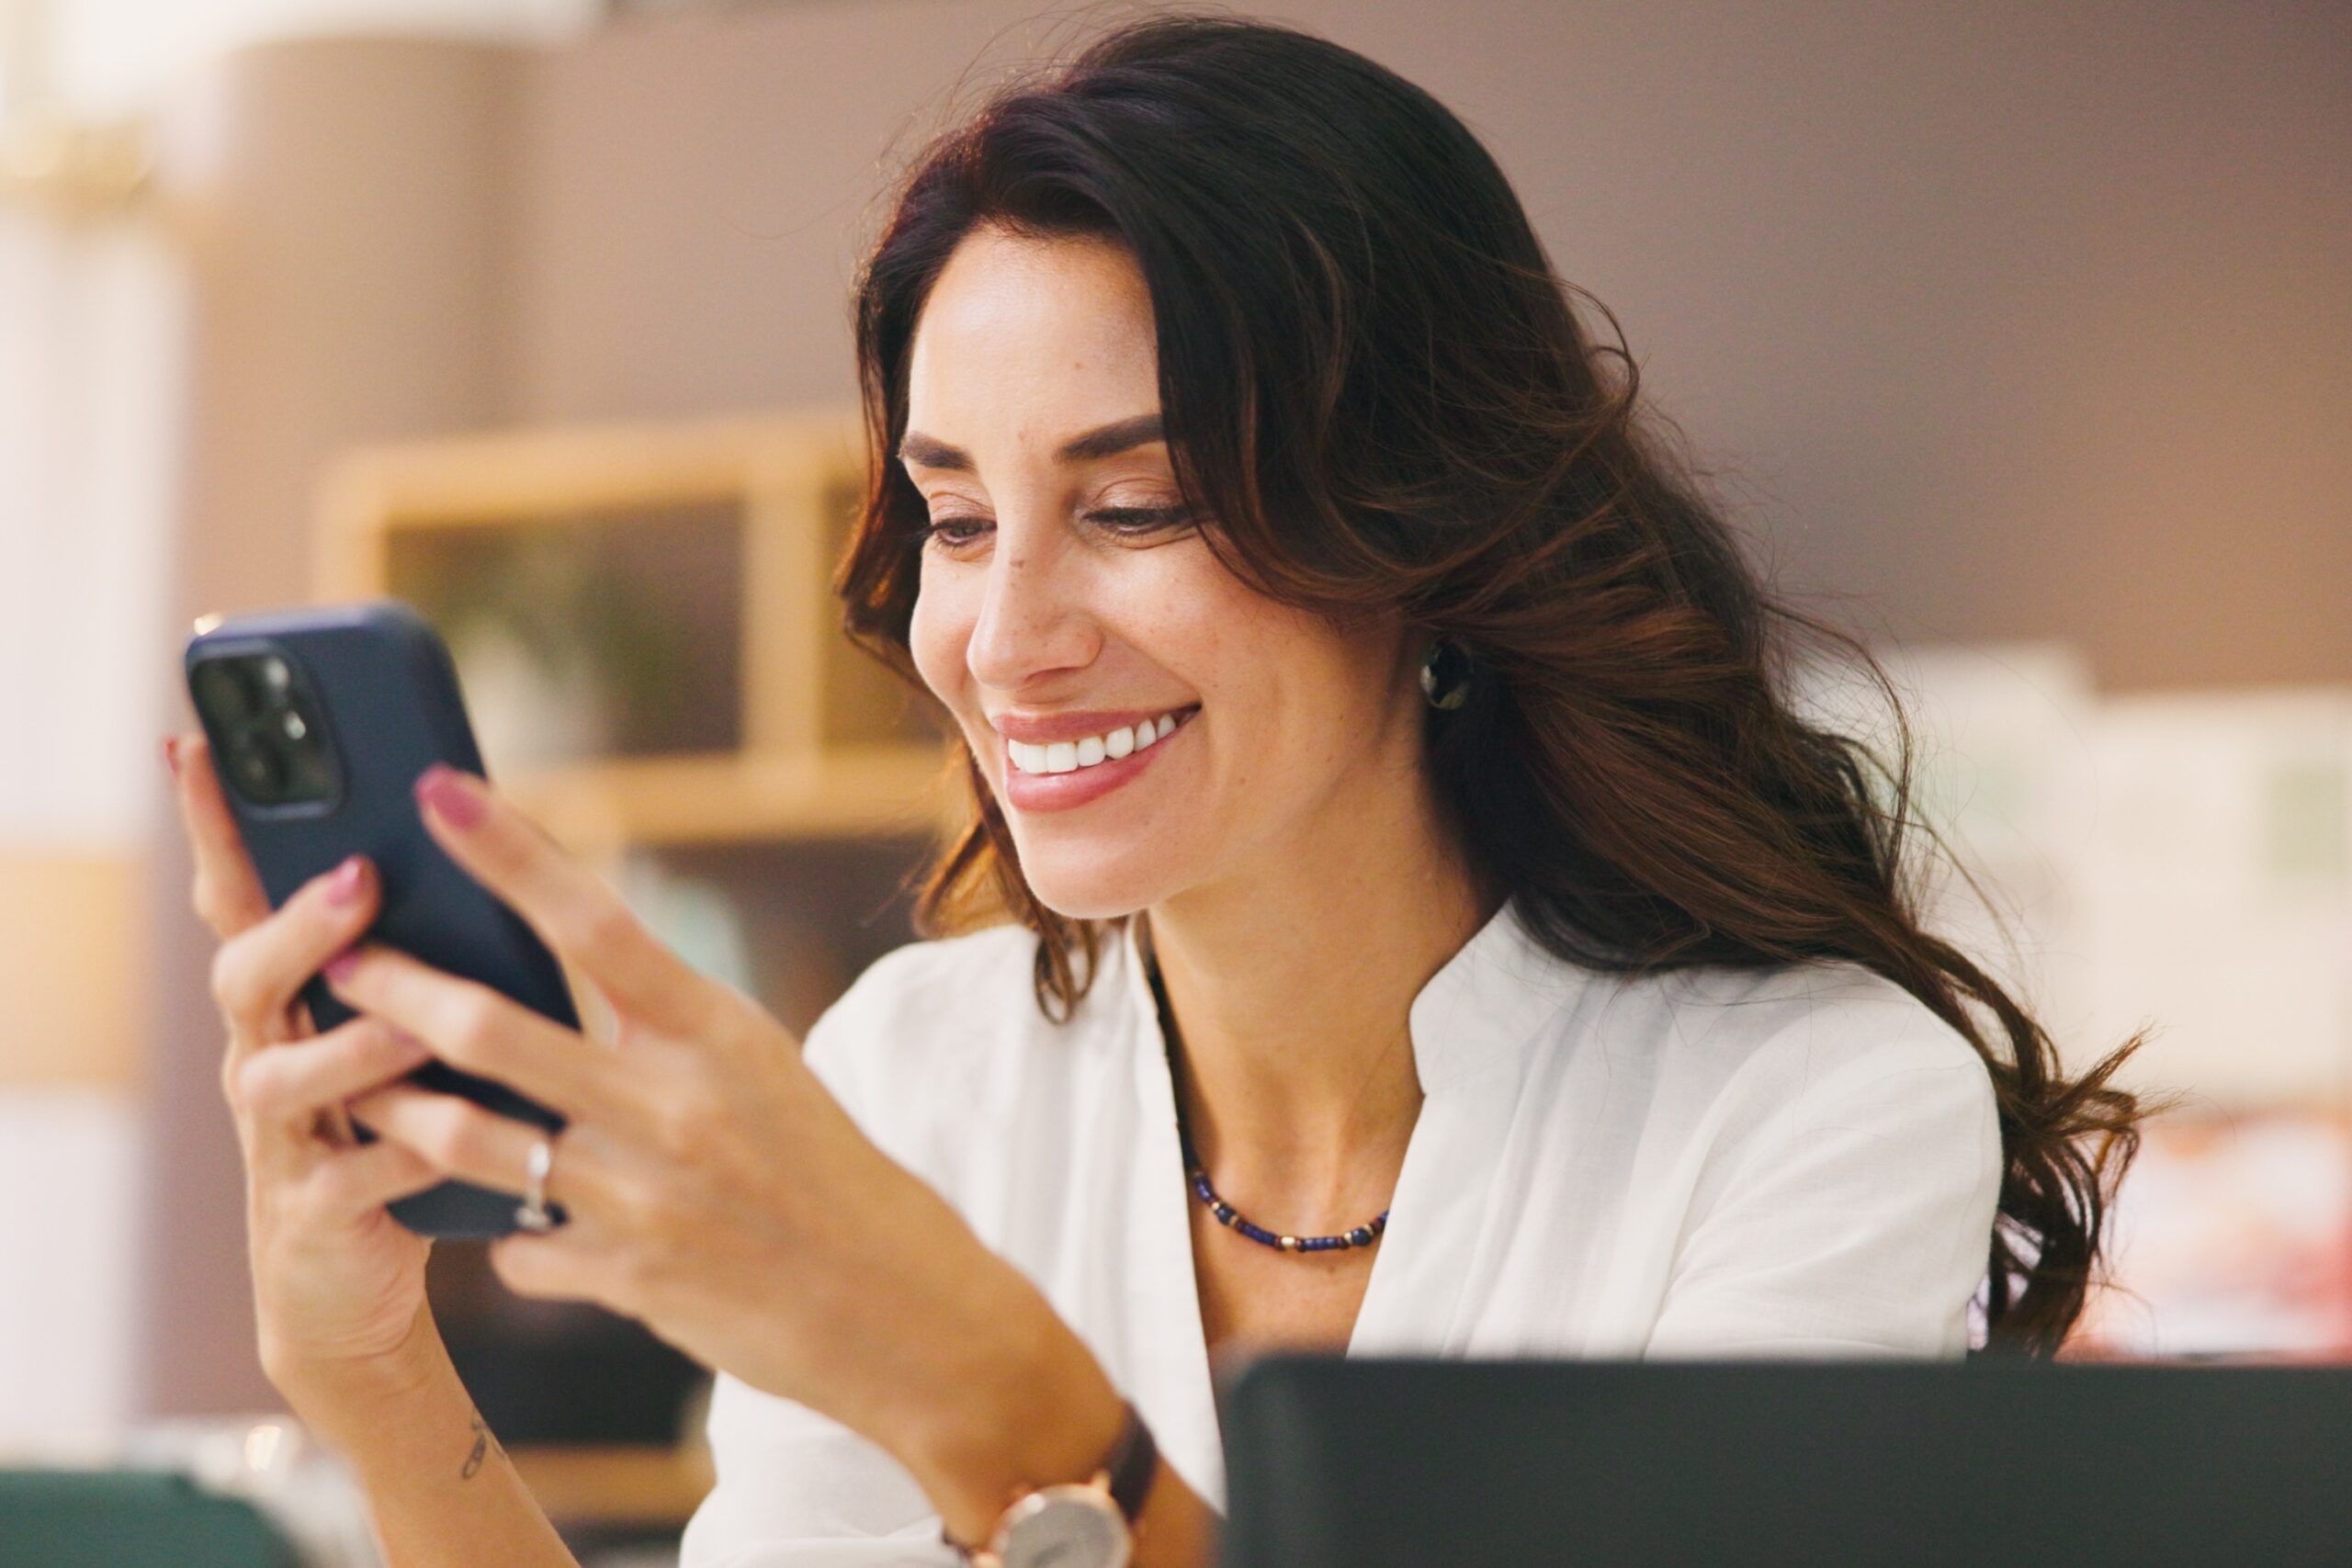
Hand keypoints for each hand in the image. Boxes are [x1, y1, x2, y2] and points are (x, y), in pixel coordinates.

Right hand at [167, 732, 447, 1404]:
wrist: (353, 1281)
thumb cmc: (393, 1119)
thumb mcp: (400, 1018)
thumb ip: (416, 943)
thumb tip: (479, 826)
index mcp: (286, 998)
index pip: (235, 895)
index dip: (211, 825)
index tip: (195, 744)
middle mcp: (265, 1056)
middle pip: (244, 976)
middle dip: (295, 924)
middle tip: (356, 881)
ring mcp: (282, 1137)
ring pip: (282, 1079)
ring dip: (348, 1045)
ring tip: (411, 1026)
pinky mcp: (318, 1210)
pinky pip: (357, 1175)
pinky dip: (406, 1151)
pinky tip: (450, 1136)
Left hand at [330, 763, 1126, 1535]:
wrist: (896, 1305)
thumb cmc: (826, 1171)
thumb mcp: (762, 1070)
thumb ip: (663, 1031)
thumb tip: (563, 980)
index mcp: (717, 1033)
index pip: (593, 920)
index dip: (507, 852)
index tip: (438, 793)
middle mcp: (675, 1106)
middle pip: (500, 1030)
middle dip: (402, 988)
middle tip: (341, 961)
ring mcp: (644, 1197)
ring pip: (477, 1143)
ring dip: (403, 1110)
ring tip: (357, 1086)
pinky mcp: (626, 1279)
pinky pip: (521, 1248)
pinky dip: (504, 1234)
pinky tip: (498, 1228)